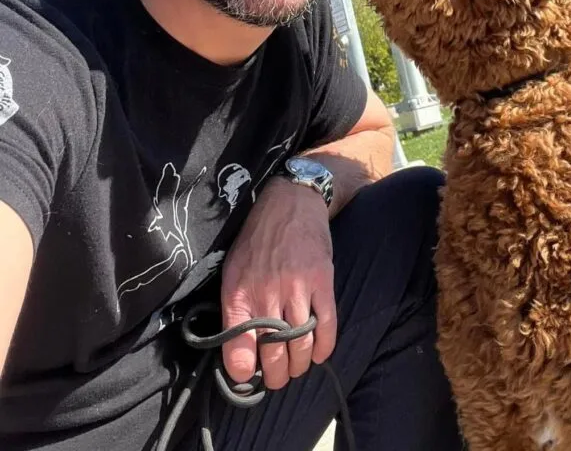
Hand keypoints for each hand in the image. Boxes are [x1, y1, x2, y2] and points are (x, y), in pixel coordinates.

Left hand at [220, 177, 335, 389]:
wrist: (290, 202)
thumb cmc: (258, 239)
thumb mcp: (233, 270)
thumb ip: (234, 309)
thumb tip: (239, 351)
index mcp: (240, 291)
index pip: (238, 347)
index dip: (244, 372)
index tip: (249, 377)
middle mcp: (267, 292)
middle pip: (274, 353)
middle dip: (276, 375)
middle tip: (277, 378)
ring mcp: (297, 287)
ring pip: (301, 344)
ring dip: (300, 364)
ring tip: (297, 366)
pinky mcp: (323, 281)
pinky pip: (326, 325)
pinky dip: (324, 347)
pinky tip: (319, 354)